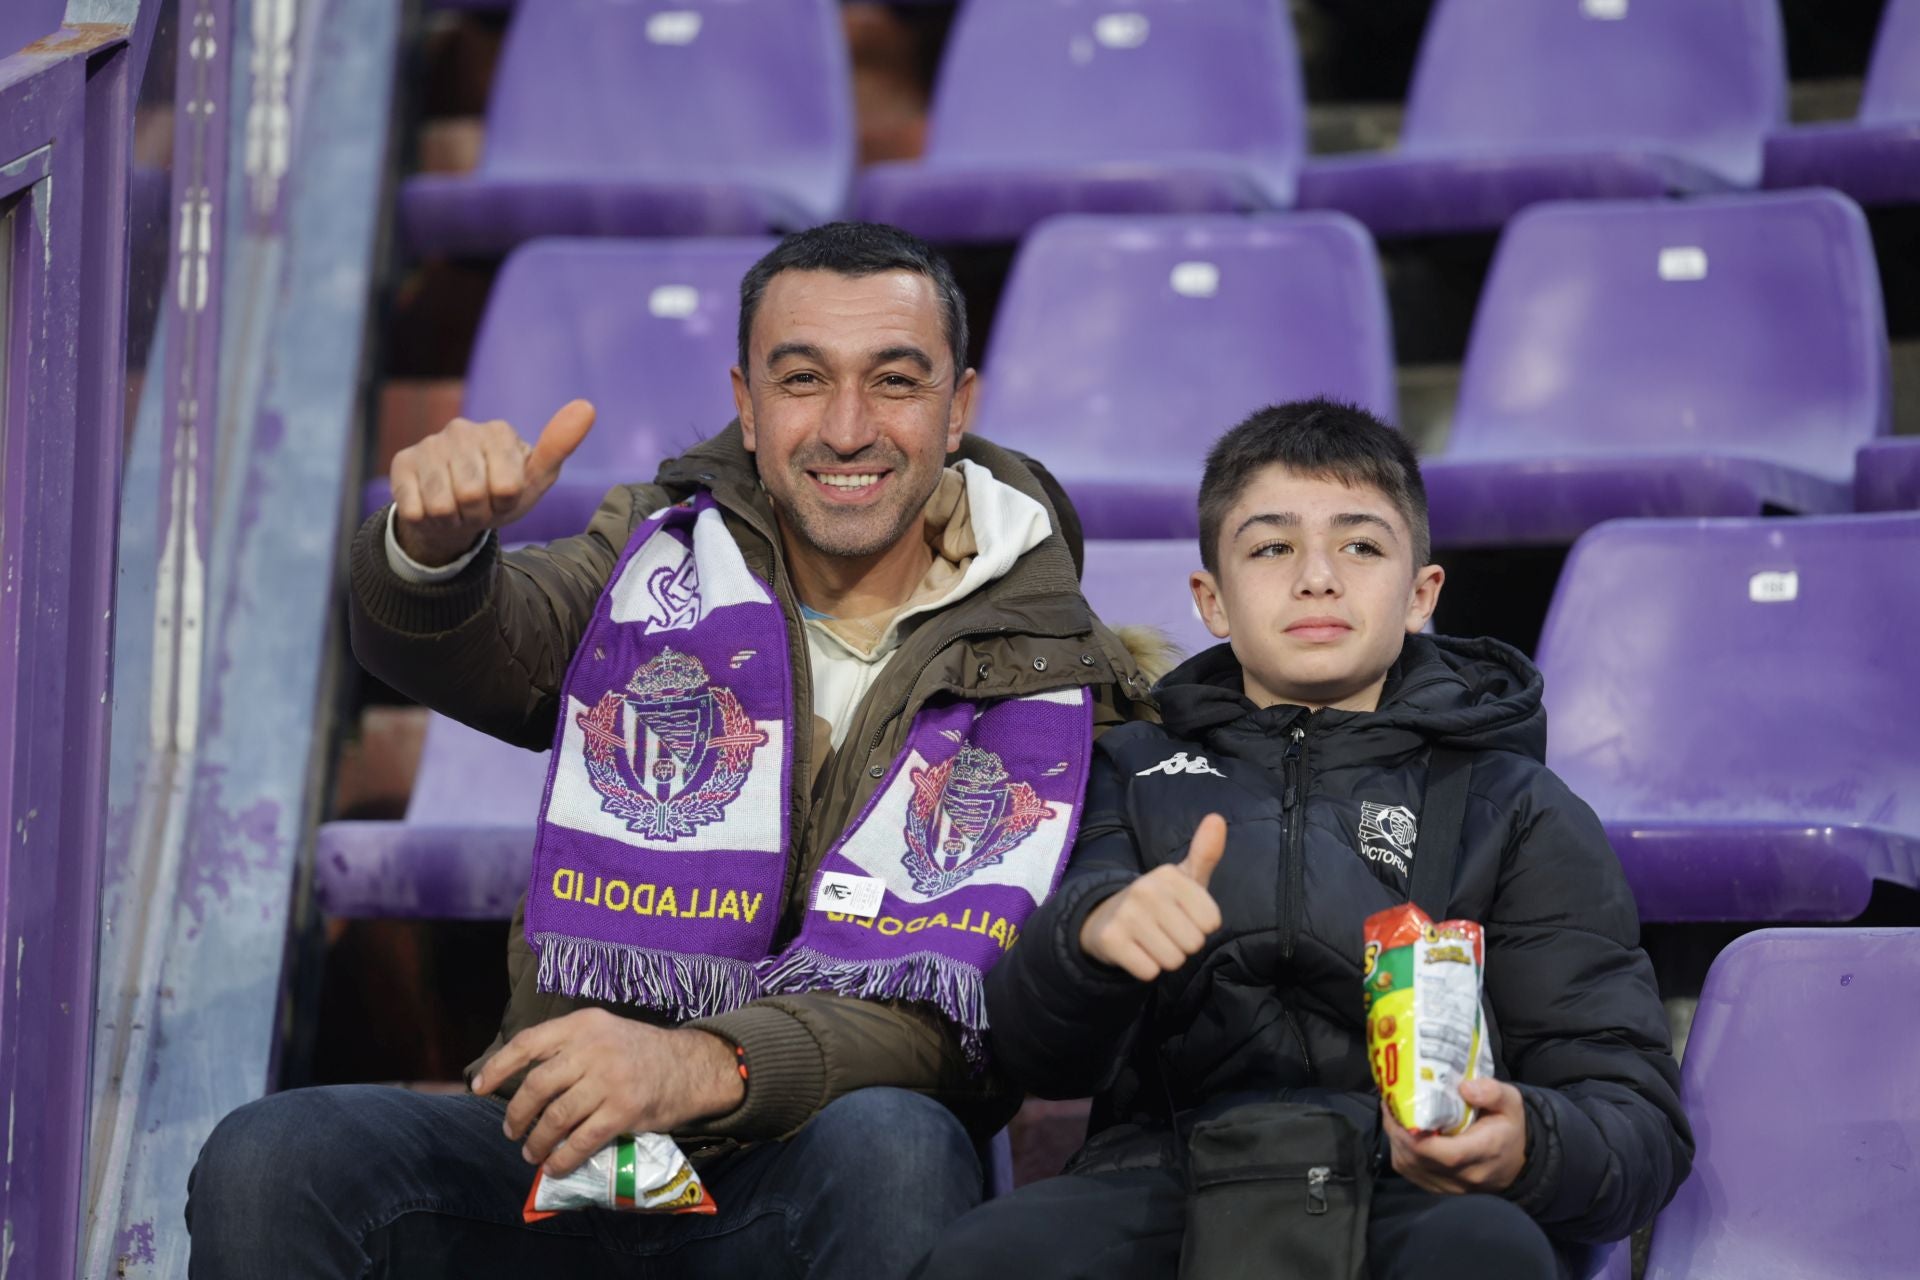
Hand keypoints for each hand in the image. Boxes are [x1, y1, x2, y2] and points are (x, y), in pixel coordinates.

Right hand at [389, 399, 596, 566]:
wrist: (456, 513)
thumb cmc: (501, 495)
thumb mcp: (535, 479)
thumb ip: (558, 446)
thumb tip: (587, 406)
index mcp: (499, 432)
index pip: (507, 488)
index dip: (505, 504)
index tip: (504, 497)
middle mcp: (461, 429)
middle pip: (472, 495)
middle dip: (478, 513)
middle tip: (478, 506)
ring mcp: (429, 444)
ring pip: (442, 504)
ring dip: (453, 518)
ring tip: (457, 507)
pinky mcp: (402, 463)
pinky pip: (415, 508)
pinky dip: (427, 519)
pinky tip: (431, 507)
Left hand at [472, 1009, 744, 1176]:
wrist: (691, 1066)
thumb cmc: (640, 1052)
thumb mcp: (603, 1033)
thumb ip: (568, 1048)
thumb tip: (523, 1082)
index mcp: (583, 1024)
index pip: (528, 1043)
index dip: (498, 1068)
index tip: (479, 1089)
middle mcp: (593, 1048)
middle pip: (537, 1086)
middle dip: (517, 1115)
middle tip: (512, 1131)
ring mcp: (609, 1079)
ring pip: (555, 1117)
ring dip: (536, 1141)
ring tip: (531, 1152)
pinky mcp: (624, 1109)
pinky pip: (581, 1140)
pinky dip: (562, 1158)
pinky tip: (554, 1166)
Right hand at [1078, 813, 1225, 980]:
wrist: (1104, 917)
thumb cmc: (1159, 901)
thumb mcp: (1184, 878)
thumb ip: (1205, 852)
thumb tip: (1217, 817)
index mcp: (1169, 875)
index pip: (1212, 922)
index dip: (1200, 926)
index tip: (1181, 916)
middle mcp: (1146, 889)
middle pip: (1193, 943)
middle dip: (1182, 944)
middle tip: (1164, 931)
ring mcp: (1126, 914)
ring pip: (1173, 960)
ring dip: (1164, 958)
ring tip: (1150, 941)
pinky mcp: (1111, 939)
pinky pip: (1149, 971)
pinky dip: (1146, 968)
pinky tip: (1135, 951)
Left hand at [1383, 1078, 1527, 1193]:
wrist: (1515, 1161)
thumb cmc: (1508, 1127)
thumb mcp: (1510, 1102)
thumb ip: (1492, 1092)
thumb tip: (1465, 1087)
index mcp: (1485, 1151)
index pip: (1446, 1153)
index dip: (1416, 1133)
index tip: (1401, 1105)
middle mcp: (1466, 1175)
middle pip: (1419, 1158)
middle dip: (1398, 1130)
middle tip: (1391, 1103)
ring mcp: (1451, 1186)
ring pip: (1409, 1166)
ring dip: (1396, 1139)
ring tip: (1393, 1114)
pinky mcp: (1439, 1188)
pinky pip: (1410, 1172)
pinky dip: (1400, 1151)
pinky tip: (1401, 1132)